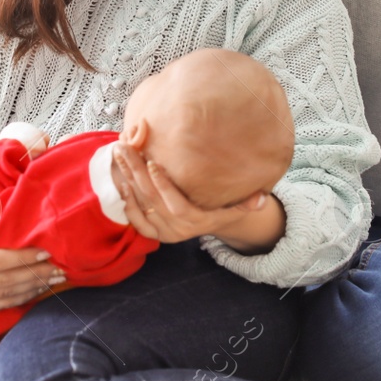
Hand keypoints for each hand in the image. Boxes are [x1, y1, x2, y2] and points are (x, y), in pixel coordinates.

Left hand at [110, 142, 266, 243]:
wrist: (211, 227)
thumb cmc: (223, 210)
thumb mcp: (236, 208)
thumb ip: (247, 203)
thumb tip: (261, 199)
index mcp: (196, 221)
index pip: (176, 204)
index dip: (163, 185)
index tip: (152, 163)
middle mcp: (178, 228)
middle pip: (152, 199)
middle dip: (136, 171)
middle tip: (124, 147)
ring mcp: (163, 232)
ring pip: (140, 204)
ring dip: (127, 178)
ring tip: (118, 153)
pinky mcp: (153, 233)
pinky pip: (134, 217)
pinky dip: (126, 197)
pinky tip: (120, 177)